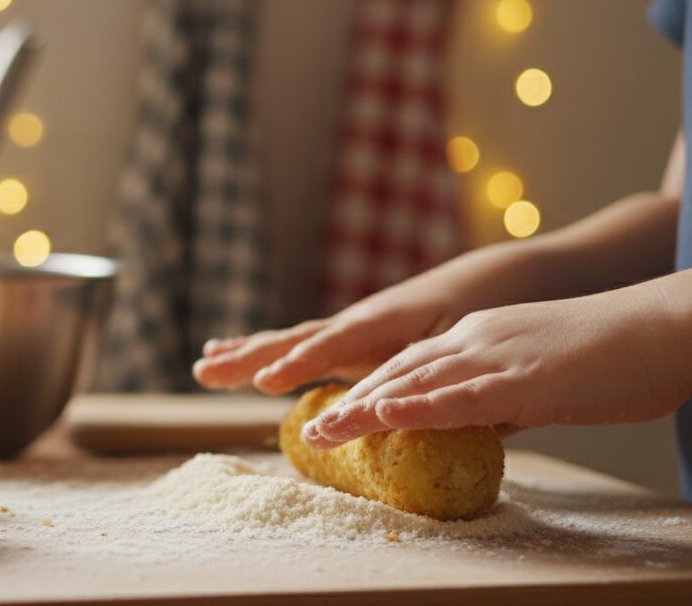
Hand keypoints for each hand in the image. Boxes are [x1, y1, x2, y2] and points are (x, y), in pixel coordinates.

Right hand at [193, 273, 467, 393]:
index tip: (266, 383)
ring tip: (204, 365)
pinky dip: (265, 353)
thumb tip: (416, 413)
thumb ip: (435, 374)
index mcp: (382, 321)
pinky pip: (300, 347)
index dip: (299, 363)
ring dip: (245, 353)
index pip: (333, 344)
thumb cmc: (477, 309)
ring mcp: (349, 329)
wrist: (488, 279)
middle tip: (204, 372)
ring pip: (289, 341)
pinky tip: (234, 358)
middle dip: (249, 357)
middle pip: (293, 340)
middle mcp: (355, 322)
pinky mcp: (350, 338)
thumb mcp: (464, 342)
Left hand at [301, 287, 690, 448]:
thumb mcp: (535, 377)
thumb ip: (497, 401)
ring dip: (364, 408)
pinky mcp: (520, 378)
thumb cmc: (607, 359)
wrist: (658, 329)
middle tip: (308, 427)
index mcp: (475, 336)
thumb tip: (471, 430)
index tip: (330, 412)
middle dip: (346, 399)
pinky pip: (461, 396)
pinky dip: (419, 407)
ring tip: (322, 430)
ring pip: (415, 383)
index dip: (364, 389)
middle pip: (395, 371)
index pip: (406, 365)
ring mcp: (493, 356)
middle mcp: (472, 340)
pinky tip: (385, 415)